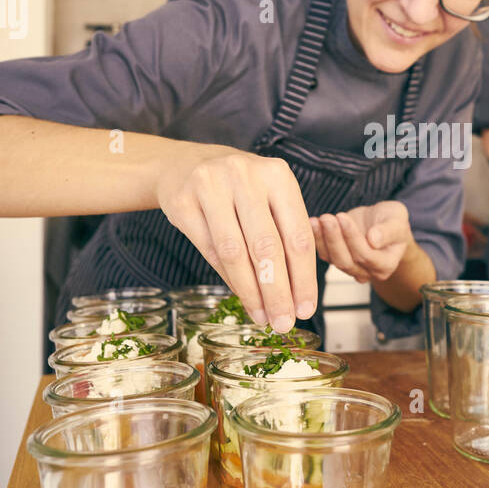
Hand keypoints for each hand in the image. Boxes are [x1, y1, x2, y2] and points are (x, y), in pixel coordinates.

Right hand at [155, 145, 316, 330]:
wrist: (188, 165)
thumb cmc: (241, 191)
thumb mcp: (269, 200)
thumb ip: (285, 238)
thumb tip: (295, 298)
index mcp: (277, 175)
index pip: (298, 235)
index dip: (304, 278)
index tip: (305, 309)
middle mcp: (246, 175)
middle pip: (267, 247)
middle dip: (278, 292)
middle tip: (283, 323)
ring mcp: (211, 185)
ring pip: (235, 252)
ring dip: (251, 292)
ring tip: (261, 316)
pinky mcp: (183, 201)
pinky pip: (209, 249)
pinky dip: (228, 278)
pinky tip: (241, 296)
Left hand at [310, 201, 412, 283]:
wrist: (381, 221)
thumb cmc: (392, 220)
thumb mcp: (397, 219)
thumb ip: (388, 231)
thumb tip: (374, 240)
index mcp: (386, 265)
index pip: (366, 256)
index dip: (353, 238)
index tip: (343, 217)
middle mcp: (368, 272)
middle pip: (347, 261)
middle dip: (335, 239)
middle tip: (327, 218)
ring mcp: (351, 268)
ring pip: (333, 259)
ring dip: (324, 239)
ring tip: (318, 219)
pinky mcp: (337, 259)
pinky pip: (325, 254)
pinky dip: (317, 239)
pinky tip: (313, 223)